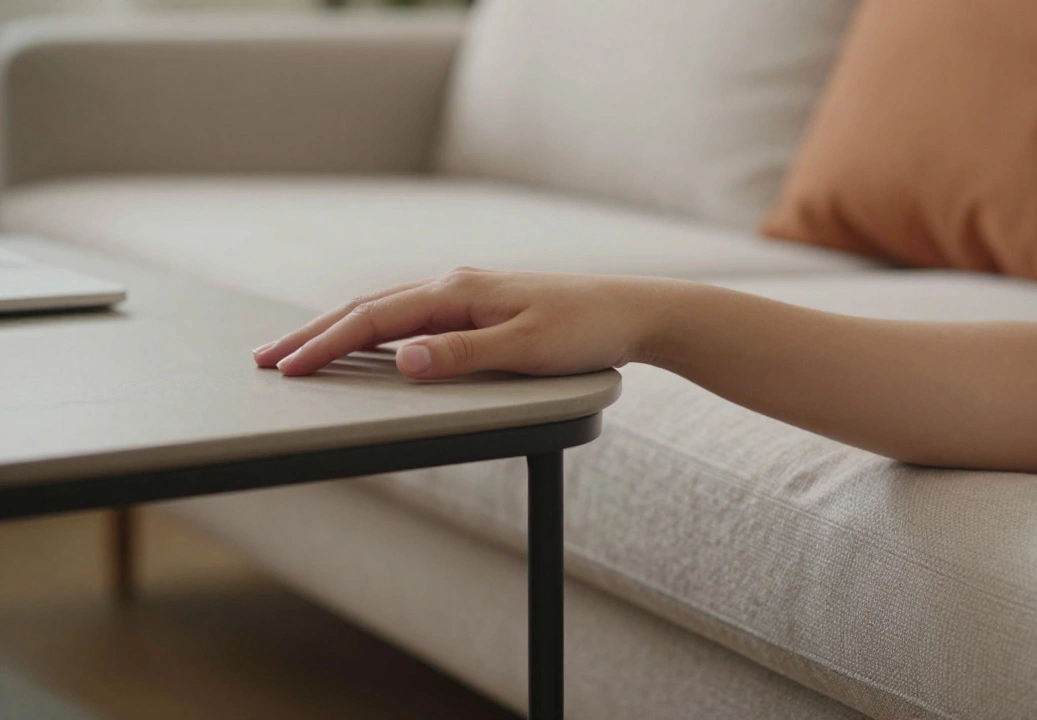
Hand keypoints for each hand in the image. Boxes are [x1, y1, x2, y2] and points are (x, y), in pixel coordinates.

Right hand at [252, 268, 672, 378]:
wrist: (634, 313)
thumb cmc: (586, 331)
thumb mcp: (526, 350)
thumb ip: (462, 356)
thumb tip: (401, 360)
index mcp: (458, 292)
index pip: (375, 318)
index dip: (325, 344)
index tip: (286, 367)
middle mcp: (455, 287)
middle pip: (367, 308)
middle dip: (313, 334)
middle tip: (266, 358)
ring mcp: (466, 296)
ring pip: (385, 311)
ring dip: (338, 331)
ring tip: (298, 351)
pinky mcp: (479, 309)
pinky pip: (410, 317)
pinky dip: (373, 331)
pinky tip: (364, 343)